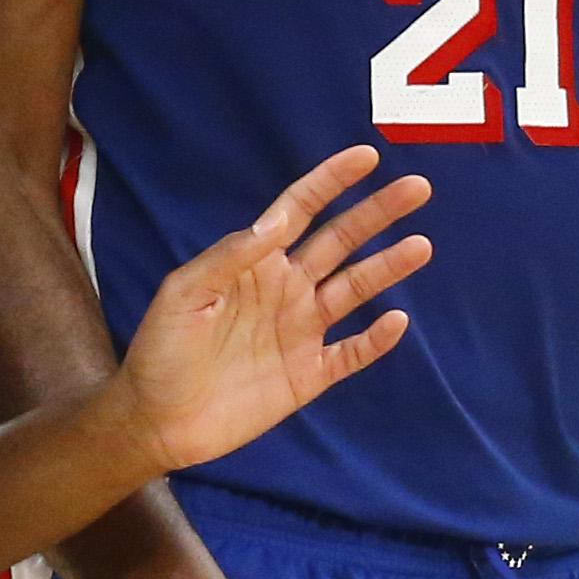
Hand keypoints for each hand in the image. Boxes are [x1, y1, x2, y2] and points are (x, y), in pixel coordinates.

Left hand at [112, 144, 432, 474]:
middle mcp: (285, 289)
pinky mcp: (308, 375)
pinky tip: (397, 321)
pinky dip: (375, 339)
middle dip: (377, 214)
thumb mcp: (184, 294)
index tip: (366, 157)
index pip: (300, 211)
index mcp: (255, 263)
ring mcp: (300, 332)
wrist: (157, 420)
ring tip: (420, 246)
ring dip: (387, 267)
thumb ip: (229, 256)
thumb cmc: (161, 351)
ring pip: (355, 290)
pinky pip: (351, 353)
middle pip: (340, 242)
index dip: (331, 182)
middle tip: (417, 188)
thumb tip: (275, 220)